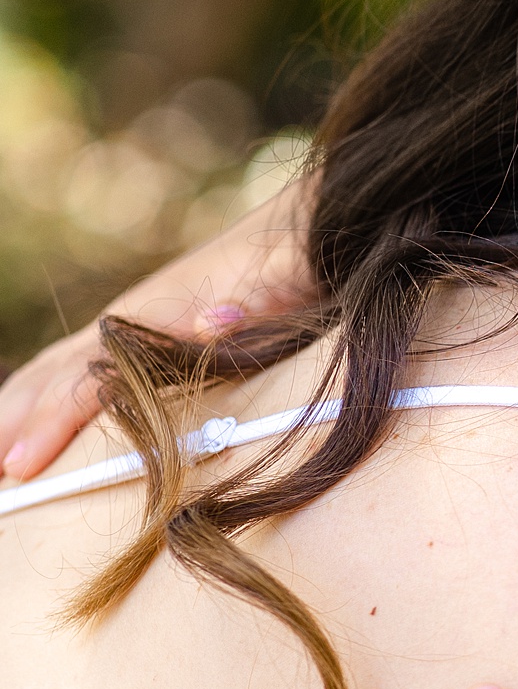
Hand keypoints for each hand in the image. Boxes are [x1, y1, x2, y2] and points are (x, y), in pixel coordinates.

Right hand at [0, 179, 316, 480]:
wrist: (315, 224)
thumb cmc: (295, 261)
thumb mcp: (277, 281)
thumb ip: (245, 305)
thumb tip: (215, 318)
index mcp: (155, 312)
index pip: (86, 375)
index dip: (52, 420)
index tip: (20, 464)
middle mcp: (135, 314)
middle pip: (58, 370)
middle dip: (18, 418)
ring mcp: (141, 316)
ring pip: (64, 362)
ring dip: (25, 402)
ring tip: (0, 448)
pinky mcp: (157, 321)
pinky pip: (87, 356)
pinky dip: (54, 384)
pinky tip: (44, 402)